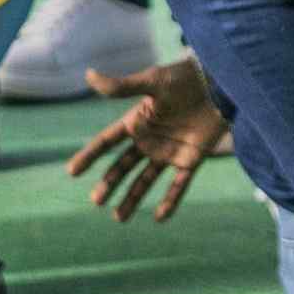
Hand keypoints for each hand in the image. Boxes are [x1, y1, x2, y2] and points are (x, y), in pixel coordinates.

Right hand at [68, 59, 228, 223]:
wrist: (221, 82)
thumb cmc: (185, 78)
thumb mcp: (152, 81)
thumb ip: (122, 86)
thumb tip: (89, 75)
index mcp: (137, 121)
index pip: (107, 142)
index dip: (90, 155)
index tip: (72, 171)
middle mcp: (150, 139)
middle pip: (124, 166)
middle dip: (109, 183)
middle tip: (96, 200)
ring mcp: (170, 151)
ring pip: (146, 180)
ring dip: (132, 198)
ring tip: (118, 218)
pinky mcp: (191, 159)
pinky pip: (178, 185)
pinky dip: (170, 201)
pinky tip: (159, 217)